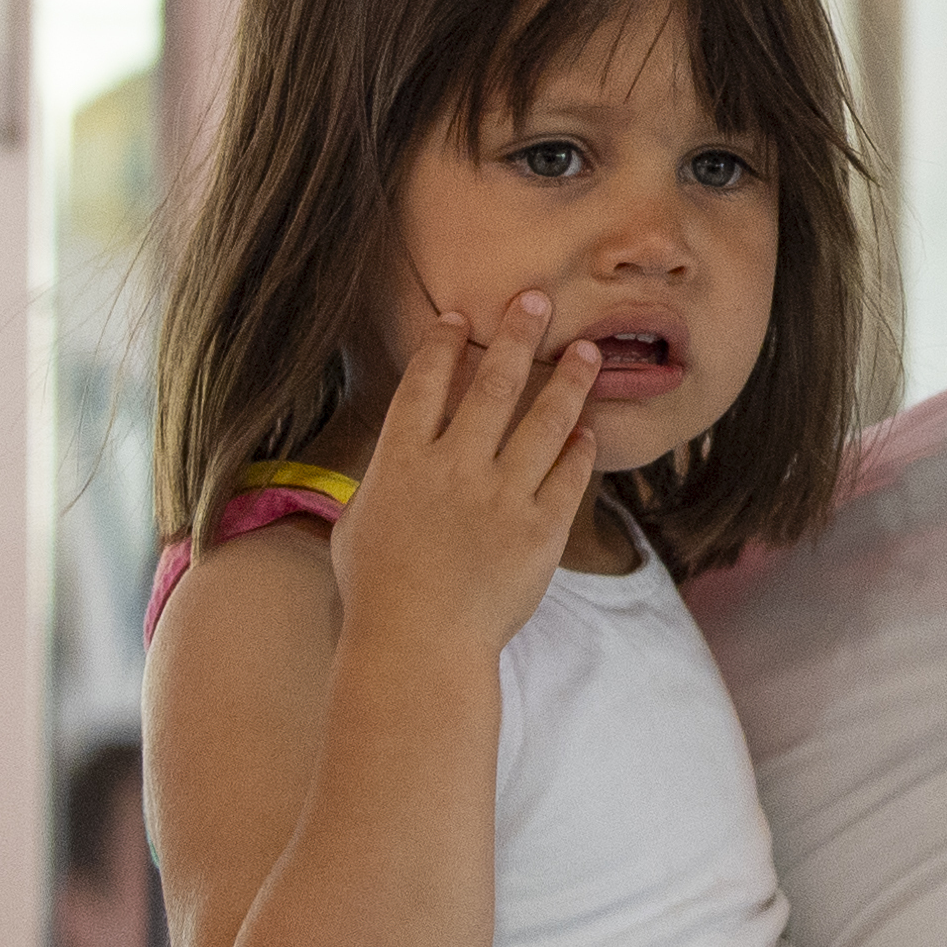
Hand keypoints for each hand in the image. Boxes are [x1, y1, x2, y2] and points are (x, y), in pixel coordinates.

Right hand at [331, 294, 605, 666]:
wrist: (418, 647)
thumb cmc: (377, 593)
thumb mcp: (358, 526)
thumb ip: (382, 484)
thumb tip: (393, 462)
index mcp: (401, 461)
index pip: (425, 384)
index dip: (443, 345)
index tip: (461, 318)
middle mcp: (453, 468)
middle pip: (492, 384)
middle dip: (516, 335)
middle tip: (537, 299)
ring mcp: (500, 497)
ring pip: (544, 421)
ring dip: (568, 381)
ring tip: (588, 352)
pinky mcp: (540, 530)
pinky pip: (568, 477)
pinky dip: (579, 449)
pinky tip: (587, 430)